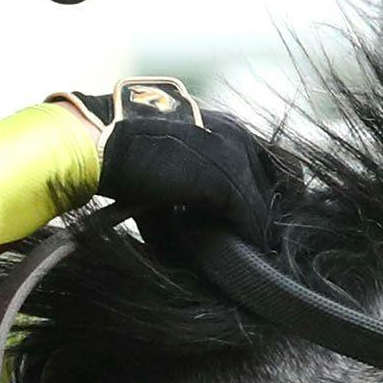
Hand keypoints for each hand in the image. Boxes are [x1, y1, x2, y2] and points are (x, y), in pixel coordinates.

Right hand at [61, 79, 285, 249]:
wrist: (100, 139)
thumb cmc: (121, 154)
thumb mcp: (165, 168)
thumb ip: (191, 196)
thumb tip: (200, 236)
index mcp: (224, 126)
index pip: (273, 160)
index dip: (270, 193)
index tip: (260, 221)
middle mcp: (237, 134)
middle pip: (282, 177)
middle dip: (273, 210)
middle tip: (260, 239)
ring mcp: (234, 154)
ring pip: (267, 201)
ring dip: (260, 229)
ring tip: (254, 254)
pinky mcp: (225, 179)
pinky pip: (251, 217)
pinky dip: (249, 239)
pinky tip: (242, 256)